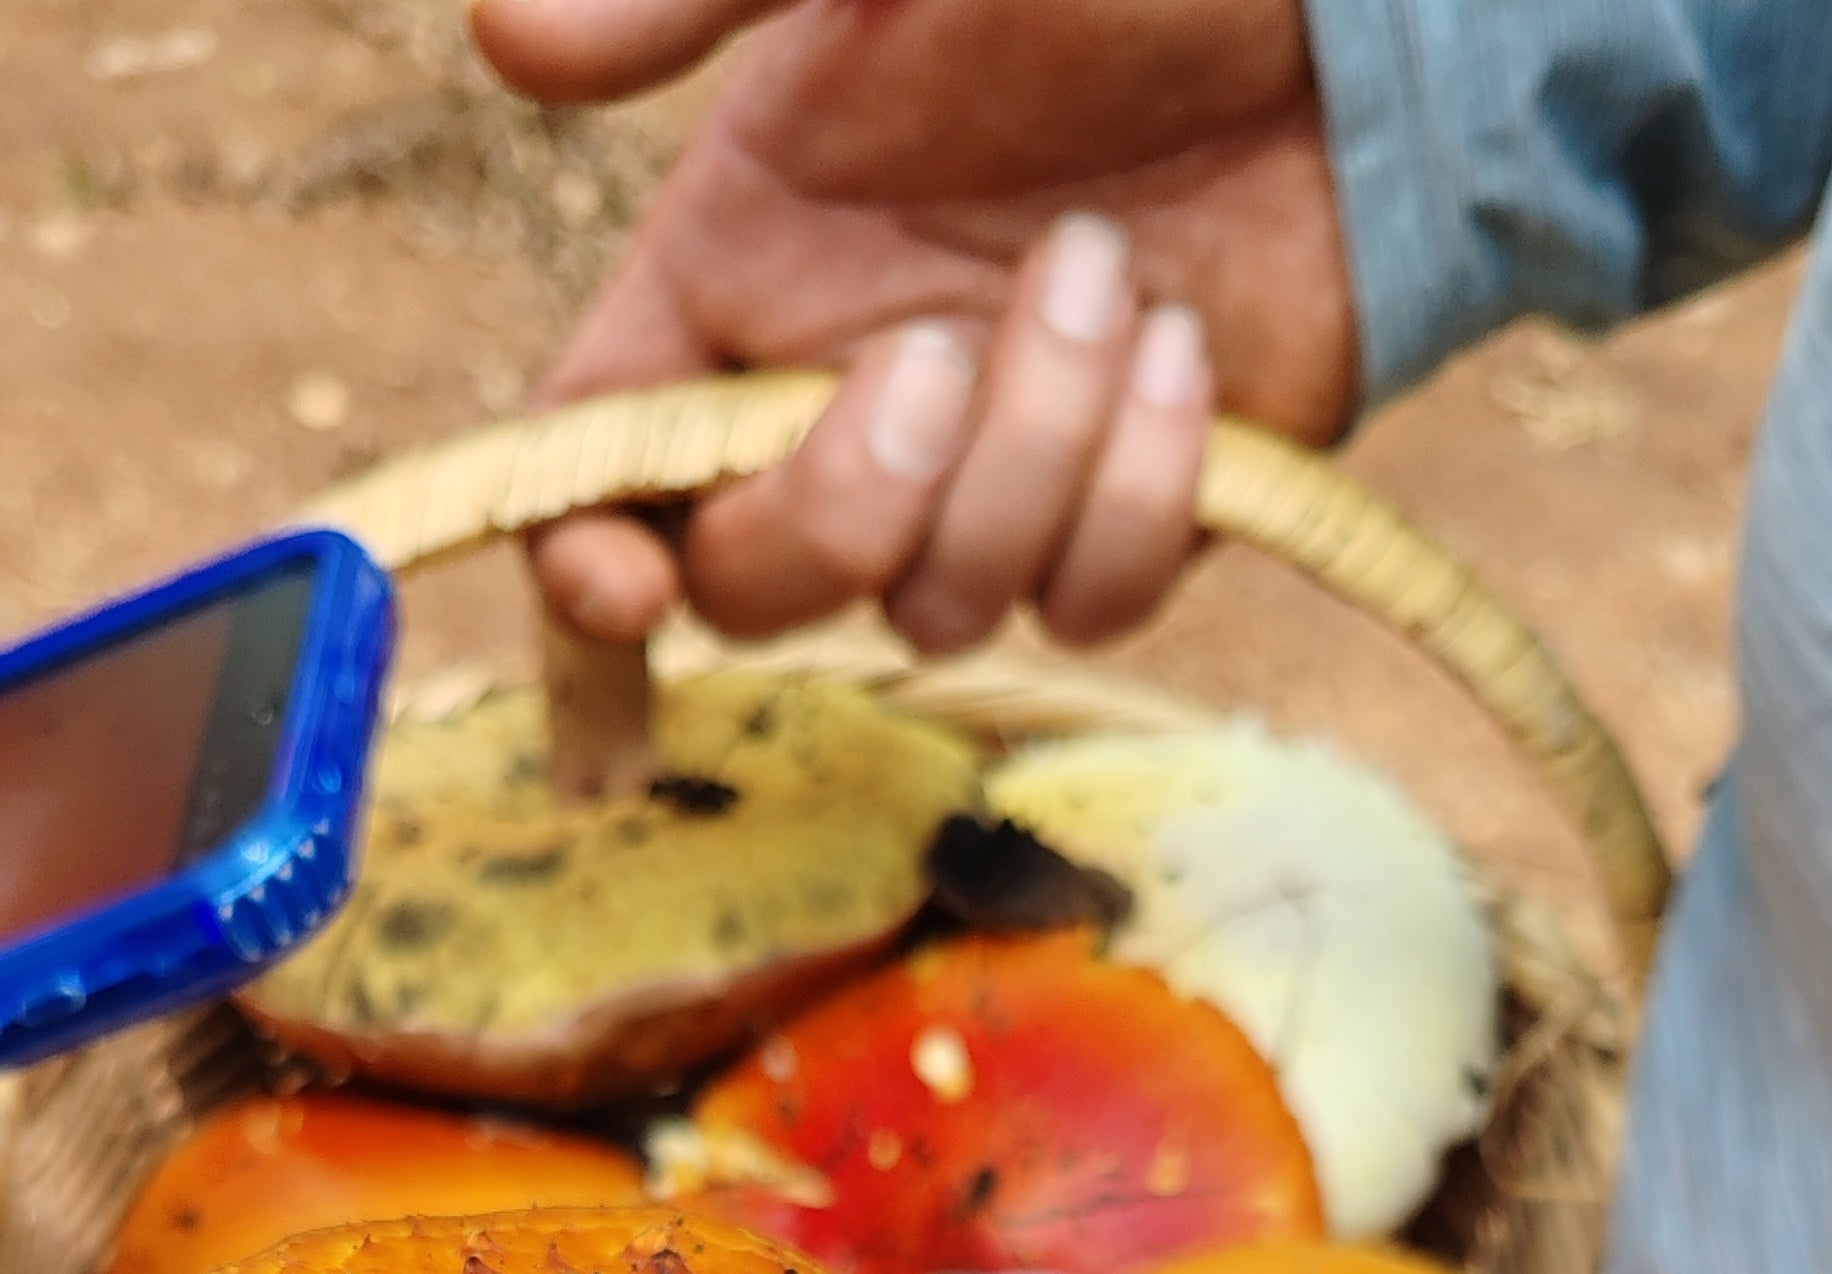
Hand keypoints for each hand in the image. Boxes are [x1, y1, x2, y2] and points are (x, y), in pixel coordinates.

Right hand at [471, 0, 1354, 650]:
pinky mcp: (1129, 519)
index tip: (620, 579)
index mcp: (741, 276)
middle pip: (756, 588)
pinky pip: (1092, 601)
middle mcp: (844, 397)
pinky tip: (1186, 345)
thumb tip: (502, 36)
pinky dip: (1140, 493)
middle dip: (839, 512)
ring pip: (939, 607)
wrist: (1337, 13)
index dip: (584, 555)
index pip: (602, 468)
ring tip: (1110, 271)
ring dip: (1028, 453)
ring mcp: (990, 475)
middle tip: (933, 355)